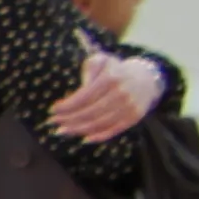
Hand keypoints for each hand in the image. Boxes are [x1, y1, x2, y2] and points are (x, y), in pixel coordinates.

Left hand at [47, 47, 167, 145]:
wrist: (146, 78)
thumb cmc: (115, 69)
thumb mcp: (101, 60)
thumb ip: (88, 70)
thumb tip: (79, 91)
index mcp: (110, 79)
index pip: (84, 96)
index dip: (67, 105)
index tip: (52, 110)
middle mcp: (121, 94)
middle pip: (90, 112)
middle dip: (68, 119)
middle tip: (52, 123)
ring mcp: (128, 107)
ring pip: (100, 123)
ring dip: (78, 129)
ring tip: (62, 131)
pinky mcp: (134, 118)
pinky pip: (114, 130)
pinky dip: (98, 136)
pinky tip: (83, 139)